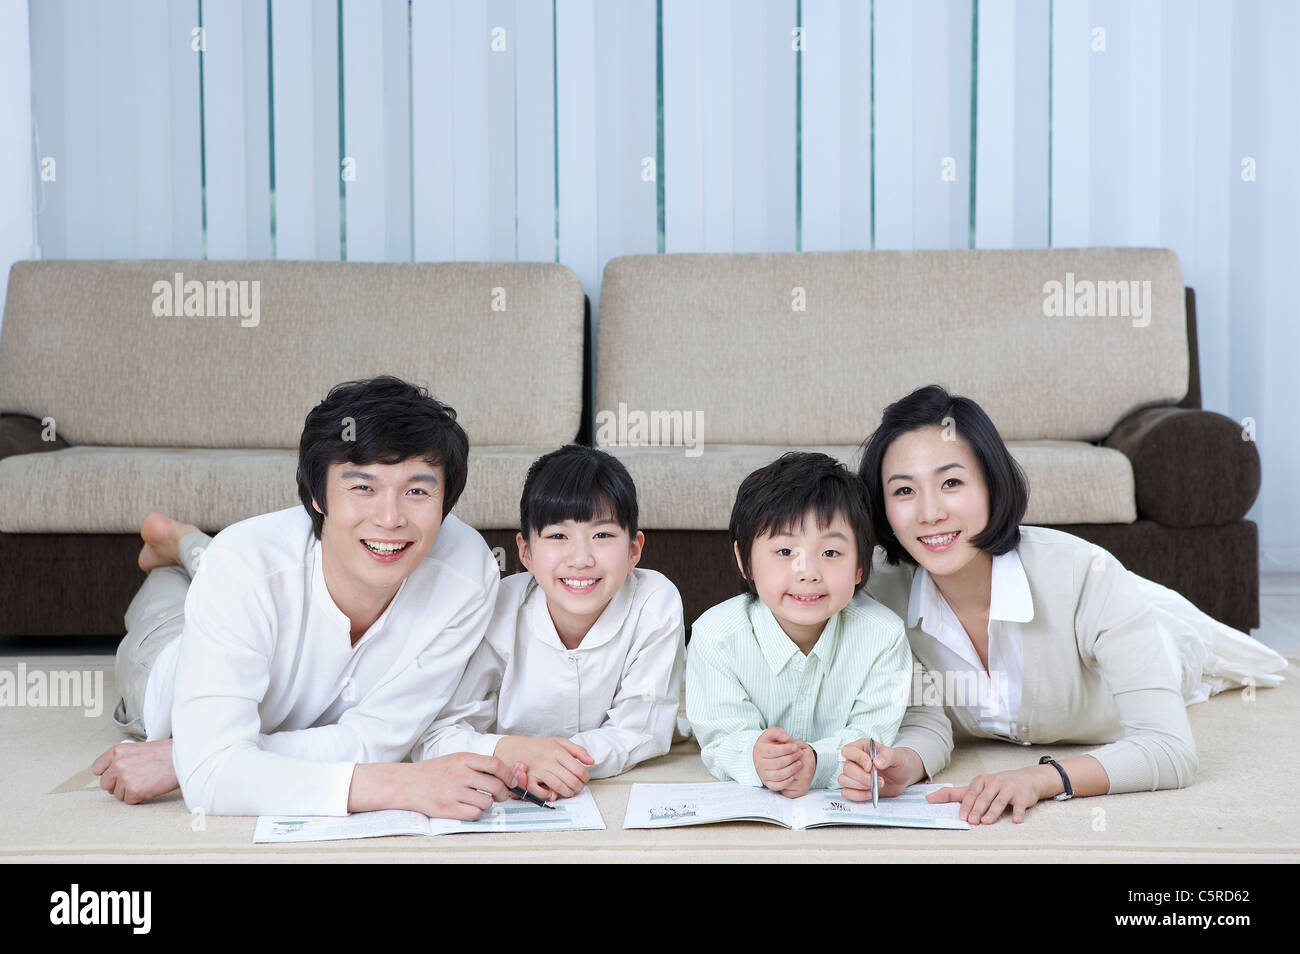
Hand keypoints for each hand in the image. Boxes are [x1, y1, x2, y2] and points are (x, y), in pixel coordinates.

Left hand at [91, 739, 178, 803]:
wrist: (185, 758)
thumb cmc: (168, 753)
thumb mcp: (140, 749)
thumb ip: (124, 759)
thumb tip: (116, 773)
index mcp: (118, 751)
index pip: (97, 768)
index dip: (107, 773)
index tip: (115, 775)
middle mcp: (118, 764)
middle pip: (105, 784)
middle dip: (118, 785)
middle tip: (135, 780)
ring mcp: (124, 778)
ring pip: (117, 794)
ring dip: (130, 791)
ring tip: (146, 781)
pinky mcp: (133, 791)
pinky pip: (129, 801)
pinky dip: (139, 798)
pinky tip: (149, 787)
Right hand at [401, 753, 521, 820]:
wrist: (407, 783)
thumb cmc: (434, 771)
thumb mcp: (456, 759)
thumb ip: (477, 764)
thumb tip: (504, 772)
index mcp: (463, 759)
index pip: (495, 764)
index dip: (508, 774)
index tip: (511, 781)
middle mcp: (459, 774)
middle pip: (495, 785)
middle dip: (504, 793)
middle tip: (501, 796)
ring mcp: (453, 792)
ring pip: (487, 802)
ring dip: (488, 804)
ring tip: (480, 801)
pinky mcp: (448, 809)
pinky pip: (474, 814)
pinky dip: (476, 813)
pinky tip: (469, 808)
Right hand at [494, 736, 594, 799]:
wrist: (515, 747)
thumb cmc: (539, 746)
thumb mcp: (559, 742)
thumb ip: (577, 750)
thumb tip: (591, 761)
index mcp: (557, 750)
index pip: (578, 768)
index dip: (585, 777)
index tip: (584, 779)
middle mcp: (548, 760)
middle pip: (570, 779)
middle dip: (578, 787)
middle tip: (578, 787)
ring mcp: (537, 769)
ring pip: (557, 785)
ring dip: (567, 792)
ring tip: (569, 791)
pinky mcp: (528, 778)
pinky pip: (538, 790)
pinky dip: (547, 795)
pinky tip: (552, 793)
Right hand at [753, 727, 812, 794]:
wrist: (760, 756)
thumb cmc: (768, 744)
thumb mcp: (770, 734)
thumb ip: (777, 732)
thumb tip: (786, 737)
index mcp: (760, 750)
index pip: (773, 751)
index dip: (786, 749)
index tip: (796, 746)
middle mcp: (760, 763)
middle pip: (777, 763)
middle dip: (791, 758)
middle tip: (800, 753)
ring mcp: (763, 774)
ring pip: (778, 775)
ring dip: (791, 770)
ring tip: (799, 763)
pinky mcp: (767, 782)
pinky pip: (776, 786)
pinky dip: (785, 783)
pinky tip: (793, 777)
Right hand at [838, 740, 923, 801]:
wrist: (904, 776)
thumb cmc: (899, 762)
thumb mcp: (897, 756)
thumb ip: (887, 756)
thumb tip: (877, 762)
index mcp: (862, 748)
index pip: (848, 750)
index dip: (857, 759)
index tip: (870, 766)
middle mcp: (855, 761)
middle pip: (846, 768)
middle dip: (862, 777)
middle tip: (877, 779)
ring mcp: (854, 775)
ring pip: (844, 780)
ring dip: (860, 786)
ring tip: (876, 786)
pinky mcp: (856, 787)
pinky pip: (847, 793)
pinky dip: (858, 795)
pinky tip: (870, 793)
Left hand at [926, 766, 1046, 824]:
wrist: (1026, 779)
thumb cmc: (998, 785)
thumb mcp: (976, 786)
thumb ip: (954, 794)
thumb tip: (929, 798)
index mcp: (981, 780)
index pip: (971, 793)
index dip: (965, 805)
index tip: (961, 816)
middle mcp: (995, 782)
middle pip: (984, 797)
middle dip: (977, 810)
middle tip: (971, 821)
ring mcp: (1009, 788)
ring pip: (999, 801)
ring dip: (993, 812)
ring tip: (987, 821)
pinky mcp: (1022, 795)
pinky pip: (1019, 804)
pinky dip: (1017, 812)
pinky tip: (1015, 820)